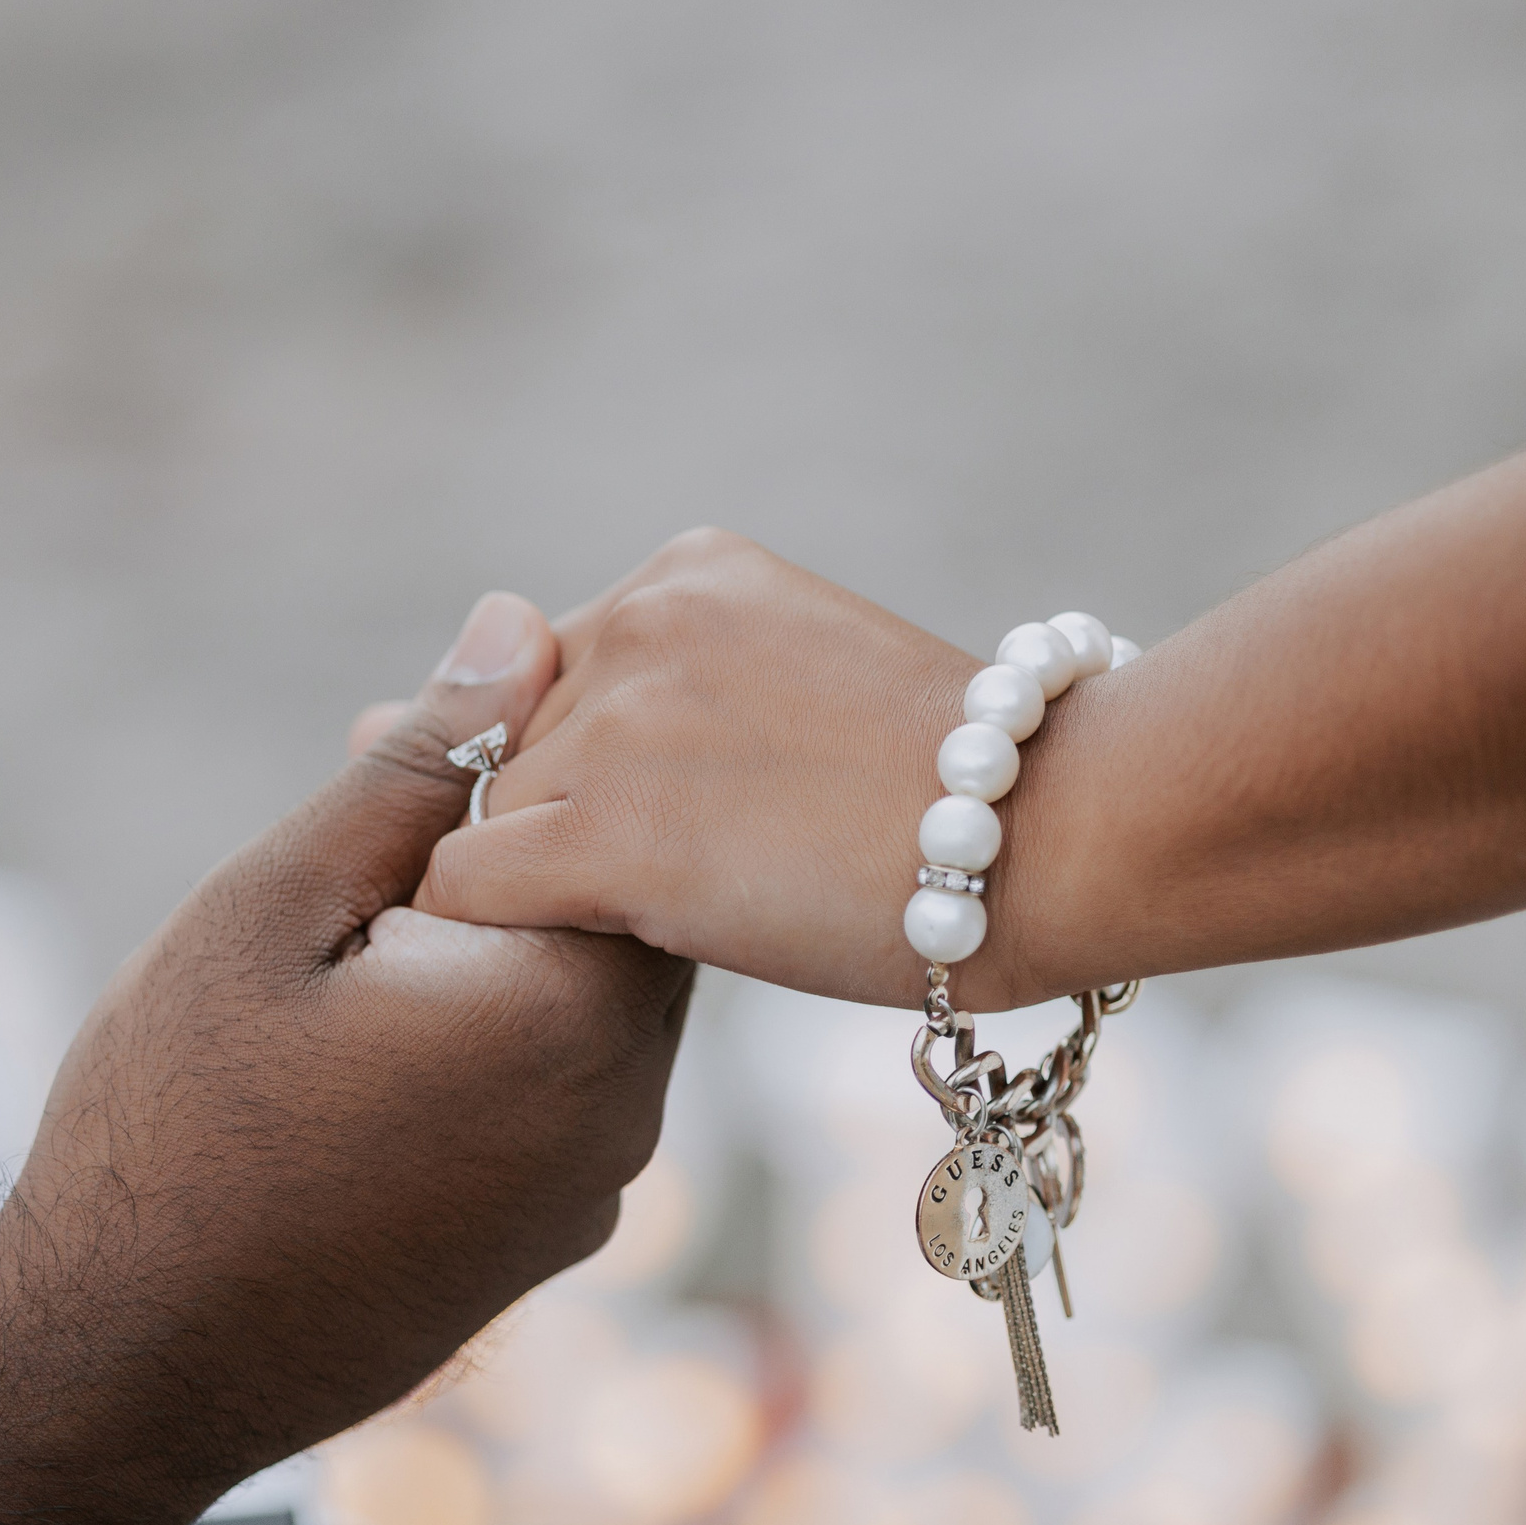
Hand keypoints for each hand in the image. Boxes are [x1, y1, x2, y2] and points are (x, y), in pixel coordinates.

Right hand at [0, 593, 695, 1524]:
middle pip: (617, 906)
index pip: (621, 814)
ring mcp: (596, 1189)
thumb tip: (519, 624)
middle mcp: (623, 1105)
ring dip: (500, 950)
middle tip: (367, 861)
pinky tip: (373, 1053)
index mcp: (571, 1005)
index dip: (514, 764)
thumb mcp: (274, 904)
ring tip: (355, 956)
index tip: (403, 770)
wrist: (123, 1368)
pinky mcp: (553, 1239)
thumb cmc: (173, 1124)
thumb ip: (419, 765)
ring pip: (589, 1001)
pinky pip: (562, 1090)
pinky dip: (493, 1042)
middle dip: (511, 857)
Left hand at [412, 530, 1058, 1009]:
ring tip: (693, 915)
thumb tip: (522, 728)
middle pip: (513, 748)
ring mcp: (619, 722)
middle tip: (698, 877)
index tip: (679, 825)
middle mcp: (637, 621)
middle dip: (570, 822)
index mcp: (688, 572)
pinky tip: (604, 951)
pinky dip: (507, 933)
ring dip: (556, 883)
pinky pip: (467, 885)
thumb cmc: (956, 791)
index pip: (550, 679)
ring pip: (488, 819)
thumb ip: (674, 687)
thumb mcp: (800, 681)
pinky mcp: (611, 832)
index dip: (594, 770)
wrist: (1058, 833)